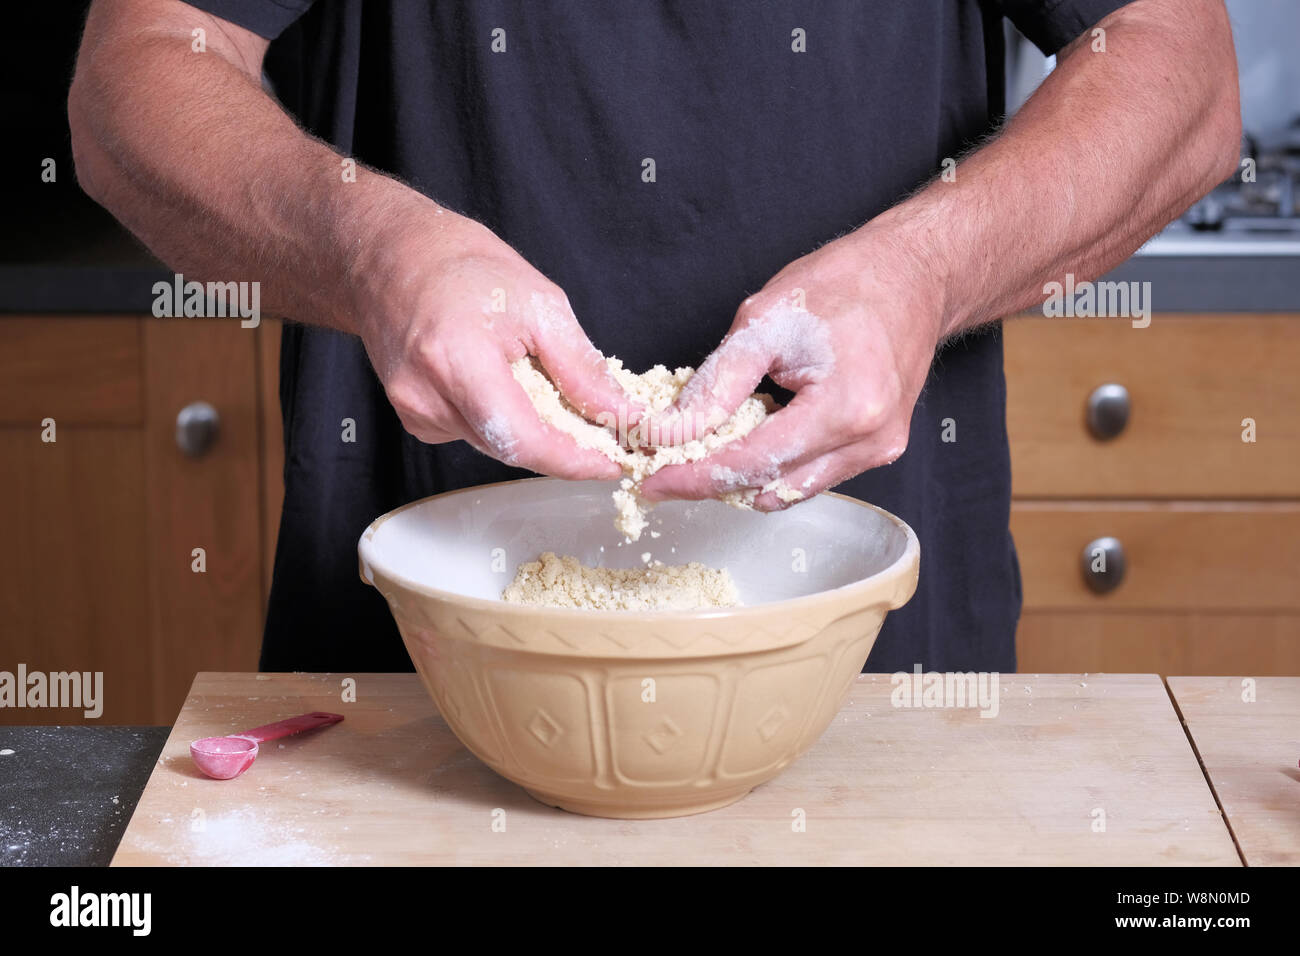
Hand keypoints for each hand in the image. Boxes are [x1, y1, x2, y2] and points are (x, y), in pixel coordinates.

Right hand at [355, 210, 636, 478]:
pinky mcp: (414, 417)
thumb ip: (580, 367)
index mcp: (457, 362)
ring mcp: (415, 411)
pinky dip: (500, 419)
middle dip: (561, 444)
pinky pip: (473, 433)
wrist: (390, 256)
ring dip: (532, 429)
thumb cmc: (460, 266)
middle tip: (601, 428)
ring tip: (549, 388)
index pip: (523, 441)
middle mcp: (427, 396)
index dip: (573, 460)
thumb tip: (619, 413)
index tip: (611, 461)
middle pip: (511, 448)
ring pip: (494, 445)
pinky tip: (502, 381)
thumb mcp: (539, 303)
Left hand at [638, 229, 944, 508]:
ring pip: (790, 489)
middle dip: (713, 481)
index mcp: (845, 409)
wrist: (912, 275)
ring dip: (744, 476)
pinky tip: (751, 436)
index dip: (695, 477)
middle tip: (665, 468)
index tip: (653, 482)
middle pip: (770, 487)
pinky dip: (775, 465)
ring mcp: (879, 450)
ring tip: (706, 446)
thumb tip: (674, 431)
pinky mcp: (879, 449)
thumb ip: (717, 384)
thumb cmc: (846, 284)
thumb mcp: (765, 321)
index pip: (753, 463)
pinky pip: (813, 475)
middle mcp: (869, 442)